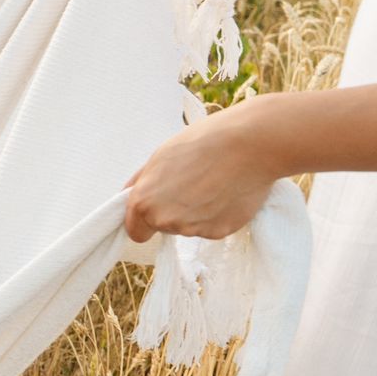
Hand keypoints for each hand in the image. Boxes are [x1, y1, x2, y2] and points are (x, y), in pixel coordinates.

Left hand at [123, 98, 283, 241]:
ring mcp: (193, 230)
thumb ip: (142, 183)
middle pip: (163, 227)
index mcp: (144, 203)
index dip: (144, 220)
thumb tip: (127, 198)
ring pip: (188, 227)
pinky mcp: (219, 232)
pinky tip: (226, 191)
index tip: (156, 208)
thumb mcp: (160, 157)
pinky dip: (217, 214)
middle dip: (172, 211)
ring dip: (195, 212)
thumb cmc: (203, 143)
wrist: (249, 144)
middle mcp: (165, 221)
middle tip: (192, 183)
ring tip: (213, 183)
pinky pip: (211, 226)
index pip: (135, 231)